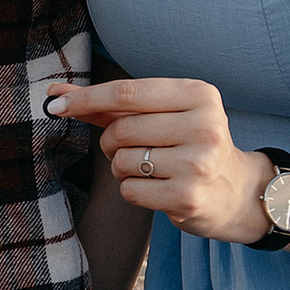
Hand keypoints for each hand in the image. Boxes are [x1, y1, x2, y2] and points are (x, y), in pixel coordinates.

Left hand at [45, 77, 274, 244]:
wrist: (235, 191)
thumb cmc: (186, 144)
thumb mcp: (160, 115)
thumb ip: (109, 104)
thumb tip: (54, 92)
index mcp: (200, 94)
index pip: (128, 92)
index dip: (86, 98)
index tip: (55, 104)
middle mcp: (205, 126)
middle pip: (122, 129)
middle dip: (110, 141)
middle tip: (127, 148)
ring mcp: (198, 164)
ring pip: (122, 161)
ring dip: (121, 168)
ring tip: (150, 168)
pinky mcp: (188, 197)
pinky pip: (129, 190)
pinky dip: (132, 190)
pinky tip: (157, 188)